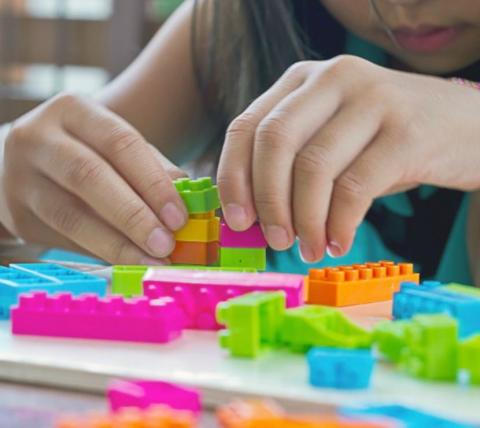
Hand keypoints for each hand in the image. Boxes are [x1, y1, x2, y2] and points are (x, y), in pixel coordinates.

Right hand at [0, 93, 187, 263]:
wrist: (28, 163)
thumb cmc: (87, 151)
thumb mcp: (116, 145)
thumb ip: (152, 167)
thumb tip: (191, 201)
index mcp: (72, 111)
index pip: (119, 143)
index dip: (152, 182)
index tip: (180, 217)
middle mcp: (37, 138)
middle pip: (89, 177)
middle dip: (134, 215)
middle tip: (166, 244)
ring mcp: (19, 178)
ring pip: (70, 216)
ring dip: (117, 244)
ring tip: (150, 261)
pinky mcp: (17, 216)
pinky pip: (64, 239)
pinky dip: (100, 253)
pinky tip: (126, 262)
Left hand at [218, 55, 479, 261]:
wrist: (462, 126)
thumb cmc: (381, 140)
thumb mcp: (330, 138)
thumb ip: (290, 166)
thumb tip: (250, 216)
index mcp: (302, 80)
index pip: (247, 126)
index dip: (234, 178)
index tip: (237, 221)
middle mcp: (333, 79)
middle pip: (275, 142)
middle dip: (267, 201)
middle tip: (275, 241)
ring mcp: (372, 99)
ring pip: (314, 167)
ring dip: (305, 221)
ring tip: (308, 248)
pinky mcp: (407, 131)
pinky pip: (355, 188)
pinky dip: (339, 224)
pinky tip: (338, 243)